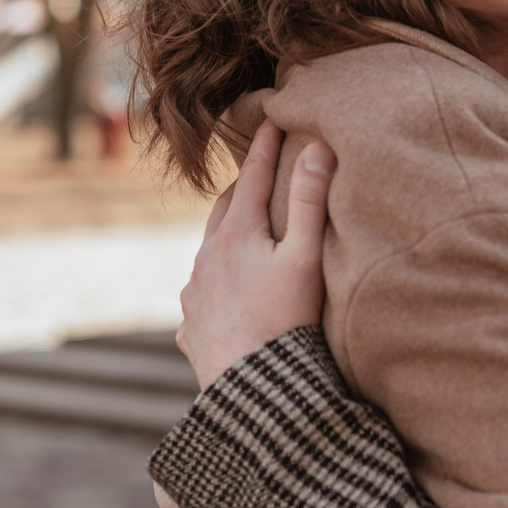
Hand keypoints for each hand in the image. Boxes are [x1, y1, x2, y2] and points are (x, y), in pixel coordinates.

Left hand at [176, 122, 336, 390]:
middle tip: (258, 174)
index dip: (264, 147)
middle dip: (242, 188)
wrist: (249, 389)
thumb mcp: (304, 258)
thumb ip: (309, 202)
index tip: (271, 118)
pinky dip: (216, 280)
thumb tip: (316, 147)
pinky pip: (202, 292)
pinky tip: (225, 292)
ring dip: (226, 235)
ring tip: (243, 232)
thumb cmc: (285, 322)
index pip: (251, 176)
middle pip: (224, 209)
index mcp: (236, 234)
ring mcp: (194, 293)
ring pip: (209, 250)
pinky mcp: (191, 325)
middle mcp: (207, 257)